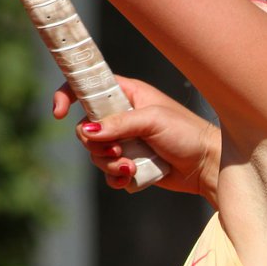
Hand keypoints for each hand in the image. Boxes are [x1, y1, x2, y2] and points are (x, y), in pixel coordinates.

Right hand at [53, 76, 219, 204]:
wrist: (207, 165)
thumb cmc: (187, 133)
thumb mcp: (152, 120)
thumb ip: (118, 124)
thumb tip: (85, 130)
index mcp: (126, 95)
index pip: (87, 88)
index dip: (67, 95)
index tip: (59, 112)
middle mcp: (122, 117)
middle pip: (86, 129)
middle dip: (97, 144)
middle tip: (118, 150)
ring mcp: (125, 142)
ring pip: (97, 154)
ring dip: (110, 164)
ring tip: (133, 166)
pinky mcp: (131, 165)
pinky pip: (110, 173)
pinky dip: (117, 177)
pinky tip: (133, 178)